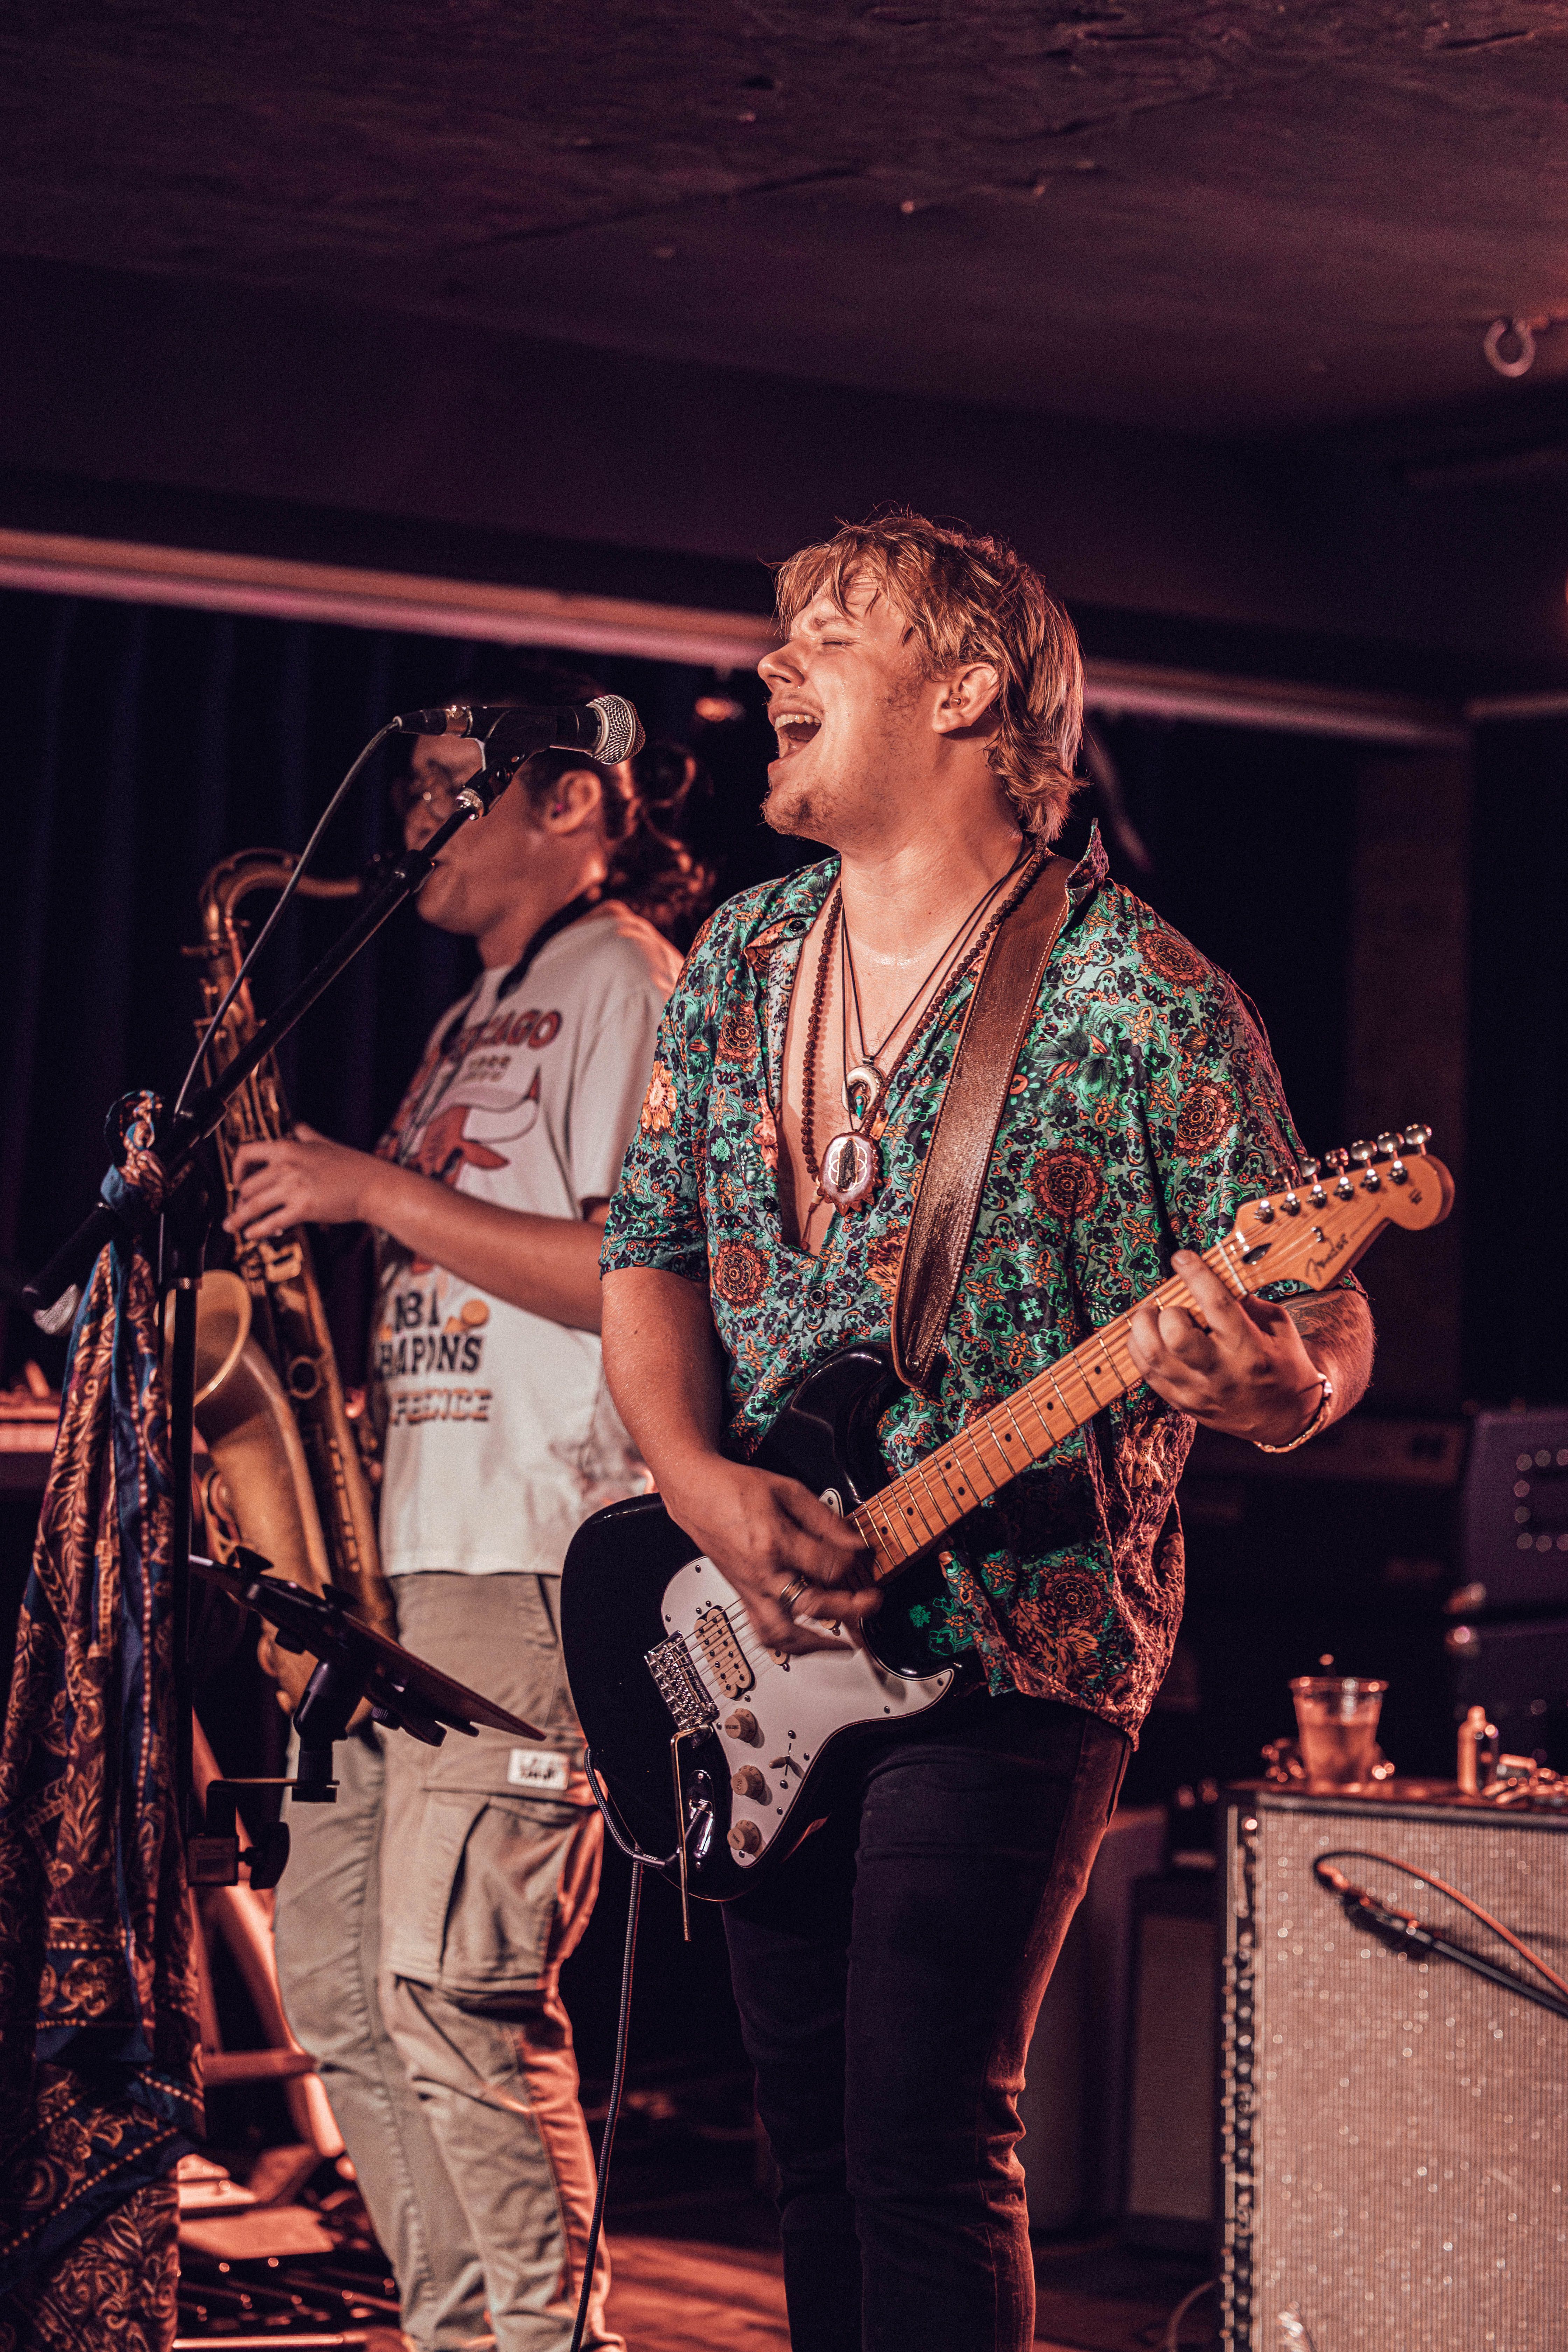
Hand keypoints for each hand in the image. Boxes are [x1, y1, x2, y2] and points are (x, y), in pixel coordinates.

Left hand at [225, 1123, 382, 1240]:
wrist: (375, 1186)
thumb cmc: (354, 1167)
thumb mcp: (326, 1143)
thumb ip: (307, 1135)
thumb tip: (297, 1126)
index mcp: (288, 1148)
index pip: (247, 1153)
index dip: (236, 1168)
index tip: (236, 1179)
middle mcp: (286, 1166)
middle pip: (246, 1185)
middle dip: (240, 1200)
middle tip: (241, 1208)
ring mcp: (294, 1187)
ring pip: (252, 1205)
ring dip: (238, 1218)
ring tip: (232, 1226)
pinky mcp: (303, 1209)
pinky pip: (271, 1222)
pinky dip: (257, 1230)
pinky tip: (251, 1235)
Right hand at [660, 1454, 878, 1654]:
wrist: (696, 1493)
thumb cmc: (735, 1488)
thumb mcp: (787, 1490)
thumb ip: (824, 1519)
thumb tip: (853, 1541)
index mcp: (773, 1541)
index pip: (826, 1564)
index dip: (852, 1561)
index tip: (863, 1554)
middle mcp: (761, 1572)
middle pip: (810, 1605)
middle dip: (847, 1610)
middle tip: (870, 1604)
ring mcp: (749, 1588)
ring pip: (782, 1633)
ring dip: (817, 1645)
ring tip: (844, 1644)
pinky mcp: (742, 1595)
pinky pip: (763, 1631)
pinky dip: (789, 1644)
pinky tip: (807, 1643)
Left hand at [1125, 1249, 1326, 1444]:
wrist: (1282, 1417)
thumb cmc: (1281, 1364)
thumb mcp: (1277, 1327)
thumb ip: (1247, 1301)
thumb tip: (1213, 1274)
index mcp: (1249, 1349)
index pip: (1217, 1305)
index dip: (1195, 1274)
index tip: (1182, 1257)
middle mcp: (1220, 1373)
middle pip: (1176, 1336)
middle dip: (1168, 1310)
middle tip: (1173, 1305)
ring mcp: (1196, 1391)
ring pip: (1152, 1355)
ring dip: (1145, 1326)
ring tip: (1154, 1315)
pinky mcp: (1180, 1402)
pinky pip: (1145, 1371)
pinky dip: (1140, 1346)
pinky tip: (1151, 1335)